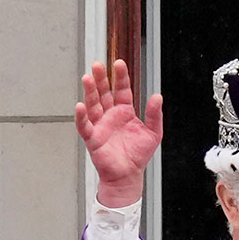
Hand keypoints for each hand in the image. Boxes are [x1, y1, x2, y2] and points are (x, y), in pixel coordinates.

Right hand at [75, 60, 163, 207]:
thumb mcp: (154, 133)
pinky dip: (82, 116)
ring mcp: (100, 125)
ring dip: (90, 92)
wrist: (128, 176)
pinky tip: (80, 106)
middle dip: (101, 79)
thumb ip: (155, 115)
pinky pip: (85, 125)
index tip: (119, 63)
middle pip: (104, 93)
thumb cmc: (138, 155)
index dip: (120, 77)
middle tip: (98, 65)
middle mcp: (110, 115)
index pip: (121, 89)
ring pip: (93, 105)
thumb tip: (157, 96)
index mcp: (125, 111)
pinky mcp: (93, 138)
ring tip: (88, 78)